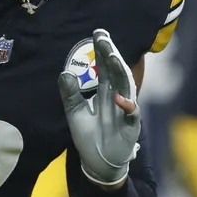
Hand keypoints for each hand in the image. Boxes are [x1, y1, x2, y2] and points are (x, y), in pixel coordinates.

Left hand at [58, 29, 140, 186]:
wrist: (99, 163)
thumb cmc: (90, 136)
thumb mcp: (75, 113)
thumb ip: (70, 94)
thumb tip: (65, 73)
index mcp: (104, 92)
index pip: (104, 68)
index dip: (101, 51)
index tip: (98, 33)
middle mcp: (117, 97)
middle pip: (115, 72)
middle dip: (110, 54)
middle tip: (103, 37)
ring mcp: (125, 110)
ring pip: (125, 87)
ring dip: (119, 72)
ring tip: (112, 56)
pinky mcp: (130, 126)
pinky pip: (131, 114)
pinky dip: (127, 106)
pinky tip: (119, 98)